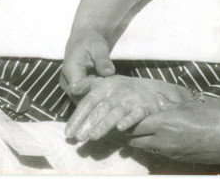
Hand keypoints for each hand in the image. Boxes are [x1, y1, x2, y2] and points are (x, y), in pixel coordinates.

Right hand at [60, 28, 114, 97]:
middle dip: (97, 98)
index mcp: (70, 69)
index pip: (77, 88)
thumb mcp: (99, 47)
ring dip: (97, 100)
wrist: (84, 40)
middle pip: (80, 99)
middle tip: (112, 94)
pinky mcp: (76, 92)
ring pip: (84, 102)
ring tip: (111, 93)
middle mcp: (67, 82)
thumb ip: (103, 60)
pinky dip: (97, 98)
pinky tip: (108, 94)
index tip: (103, 91)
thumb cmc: (91, 41)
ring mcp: (70, 89)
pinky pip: (86, 100)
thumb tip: (109, 72)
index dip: (91, 93)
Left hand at [65, 75, 190, 140]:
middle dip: (89, 123)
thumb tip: (71, 88)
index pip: (88, 101)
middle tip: (79, 137)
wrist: (151, 90)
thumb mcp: (105, 83)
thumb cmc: (122, 89)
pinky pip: (136, 115)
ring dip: (104, 124)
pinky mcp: (144, 108)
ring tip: (93, 136)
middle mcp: (117, 92)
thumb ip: (87, 85)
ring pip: (116, 112)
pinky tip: (121, 129)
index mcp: (105, 86)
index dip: (78, 116)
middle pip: (101, 108)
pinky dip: (128, 121)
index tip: (68, 132)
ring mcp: (131, 99)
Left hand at [125, 99, 219, 163]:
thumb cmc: (211, 118)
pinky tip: (164, 138)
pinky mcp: (179, 160)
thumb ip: (168, 105)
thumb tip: (157, 101)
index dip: (127, 122)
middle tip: (131, 125)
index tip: (125, 116)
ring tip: (146, 131)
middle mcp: (163, 141)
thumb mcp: (188, 105)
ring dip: (143, 141)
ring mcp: (170, 153)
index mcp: (163, 124)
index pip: (134, 126)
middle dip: (131, 134)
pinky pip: (160, 153)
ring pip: (147, 149)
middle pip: (135, 141)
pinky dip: (157, 146)